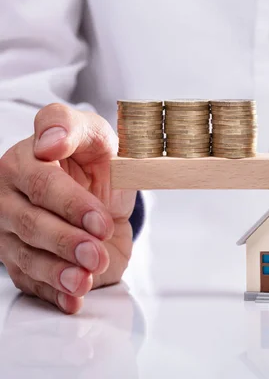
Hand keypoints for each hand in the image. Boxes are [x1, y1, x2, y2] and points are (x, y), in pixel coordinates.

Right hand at [0, 103, 136, 313]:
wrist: (100, 196)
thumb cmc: (94, 162)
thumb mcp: (94, 136)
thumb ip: (73, 127)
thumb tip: (51, 141)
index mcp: (25, 161)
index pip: (43, 185)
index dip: (72, 205)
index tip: (100, 221)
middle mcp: (9, 196)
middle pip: (32, 224)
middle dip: (67, 242)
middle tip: (96, 253)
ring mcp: (10, 232)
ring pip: (27, 256)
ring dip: (58, 272)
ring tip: (85, 280)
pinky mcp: (20, 260)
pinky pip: (31, 281)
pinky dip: (53, 293)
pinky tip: (72, 300)